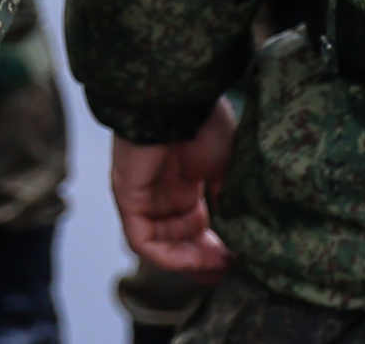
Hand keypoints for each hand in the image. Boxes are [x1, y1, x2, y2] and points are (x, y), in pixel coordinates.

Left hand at [110, 100, 236, 280]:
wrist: (178, 98)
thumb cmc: (203, 119)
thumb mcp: (225, 161)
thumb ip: (227, 193)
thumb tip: (235, 225)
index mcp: (184, 177)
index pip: (194, 223)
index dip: (215, 244)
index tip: (238, 257)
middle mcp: (161, 187)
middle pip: (177, 236)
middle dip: (203, 257)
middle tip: (229, 267)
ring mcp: (142, 192)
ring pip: (160, 242)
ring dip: (189, 260)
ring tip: (217, 265)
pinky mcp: (126, 195)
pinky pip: (141, 239)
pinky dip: (167, 256)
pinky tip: (194, 260)